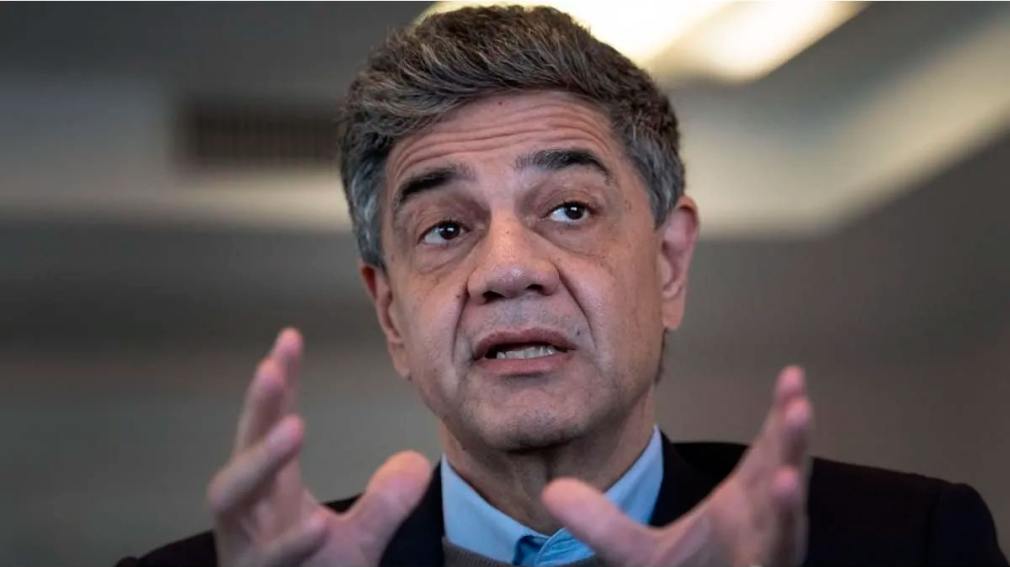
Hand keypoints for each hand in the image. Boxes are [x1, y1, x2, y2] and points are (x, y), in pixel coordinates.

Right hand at [207, 328, 431, 566]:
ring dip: (260, 460)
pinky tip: (314, 527)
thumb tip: (410, 463)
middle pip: (243, 448)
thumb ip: (383, 505)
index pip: (270, 426)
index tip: (290, 338)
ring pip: (231, 495)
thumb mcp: (354, 545)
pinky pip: (267, 559)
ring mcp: (246, 548)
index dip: (277, 383)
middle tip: (273, 365)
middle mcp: (250, 515)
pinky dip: (288, 543)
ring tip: (294, 428)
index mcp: (272, 495)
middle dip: (257, 406)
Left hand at [543, 366, 812, 566]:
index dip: (779, 420)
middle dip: (792, 440)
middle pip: (783, 478)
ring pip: (787, 518)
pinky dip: (783, 525)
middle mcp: (761, 528)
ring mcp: (764, 554)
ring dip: (792, 481)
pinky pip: (775, 554)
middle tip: (797, 396)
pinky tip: (785, 492)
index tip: (790, 377)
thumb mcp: (635, 554)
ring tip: (795, 439)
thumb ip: (601, 523)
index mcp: (741, 510)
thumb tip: (551, 491)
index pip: (767, 457)